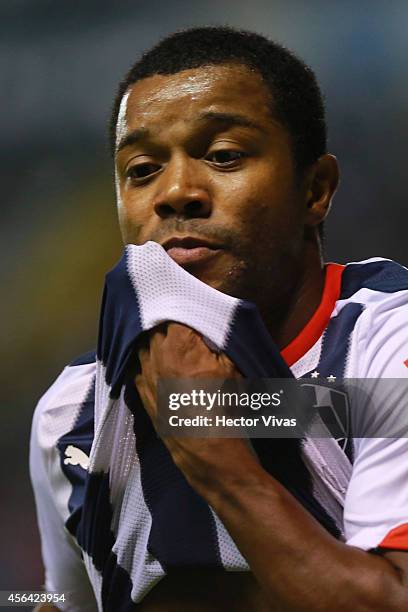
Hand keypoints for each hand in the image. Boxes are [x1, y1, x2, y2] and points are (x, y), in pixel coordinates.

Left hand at [135, 323, 259, 497]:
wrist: (207, 449)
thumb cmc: (225, 405)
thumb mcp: (232, 367)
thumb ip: (218, 343)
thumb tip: (209, 333)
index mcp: (179, 341)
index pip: (174, 314)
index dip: (183, 313)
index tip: (190, 314)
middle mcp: (156, 354)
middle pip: (156, 329)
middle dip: (167, 328)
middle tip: (180, 331)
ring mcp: (145, 374)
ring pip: (143, 347)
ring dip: (154, 344)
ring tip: (168, 347)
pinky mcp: (142, 394)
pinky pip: (138, 369)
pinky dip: (146, 364)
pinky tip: (156, 367)